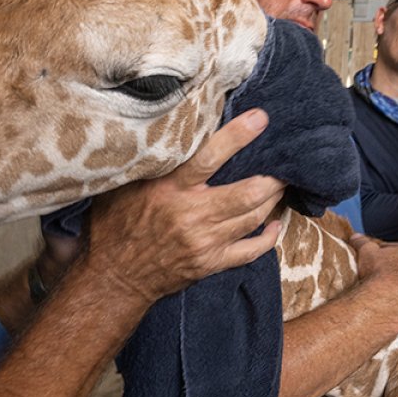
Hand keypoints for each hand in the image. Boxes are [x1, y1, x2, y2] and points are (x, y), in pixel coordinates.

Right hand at [78, 109, 285, 304]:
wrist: (113, 277)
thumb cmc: (115, 224)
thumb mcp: (124, 185)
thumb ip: (150, 161)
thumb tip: (169, 127)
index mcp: (169, 189)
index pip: (209, 157)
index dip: (238, 136)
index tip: (261, 119)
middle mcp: (191, 215)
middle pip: (247, 193)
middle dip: (272, 177)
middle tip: (285, 162)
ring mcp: (205, 242)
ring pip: (253, 217)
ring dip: (272, 200)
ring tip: (279, 185)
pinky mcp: (211, 263)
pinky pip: (251, 251)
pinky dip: (269, 237)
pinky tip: (275, 224)